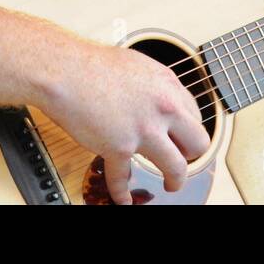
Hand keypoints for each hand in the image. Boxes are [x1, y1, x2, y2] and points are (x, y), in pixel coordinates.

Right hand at [41, 40, 210, 203]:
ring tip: (171, 185)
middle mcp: (162, 108)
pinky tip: (124, 199)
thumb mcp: (136, 65)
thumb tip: (159, 97)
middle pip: (198, 142)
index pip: (195, 114)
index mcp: (167, 86)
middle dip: (193, 155)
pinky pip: (123, 180)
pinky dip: (123, 195)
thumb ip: (154, 85)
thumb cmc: (91, 64)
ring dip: (176, 181)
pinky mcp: (119, 148)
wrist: (64, 71)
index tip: (183, 136)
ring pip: (176, 168)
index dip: (188, 128)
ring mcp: (143, 130)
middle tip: (184, 158)